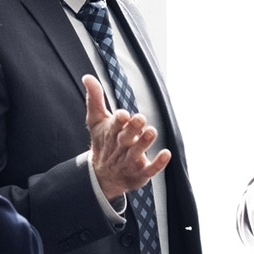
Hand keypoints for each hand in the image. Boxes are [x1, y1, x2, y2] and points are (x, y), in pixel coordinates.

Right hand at [83, 74, 171, 200]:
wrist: (103, 177)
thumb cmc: (103, 142)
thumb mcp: (97, 121)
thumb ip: (95, 99)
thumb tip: (87, 77)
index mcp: (110, 134)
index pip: (113, 126)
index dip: (119, 121)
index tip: (124, 114)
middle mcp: (120, 149)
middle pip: (125, 139)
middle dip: (132, 129)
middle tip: (140, 118)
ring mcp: (129, 163)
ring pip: (136, 154)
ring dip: (143, 143)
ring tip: (152, 131)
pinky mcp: (140, 174)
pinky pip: (149, 170)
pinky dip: (157, 164)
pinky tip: (166, 154)